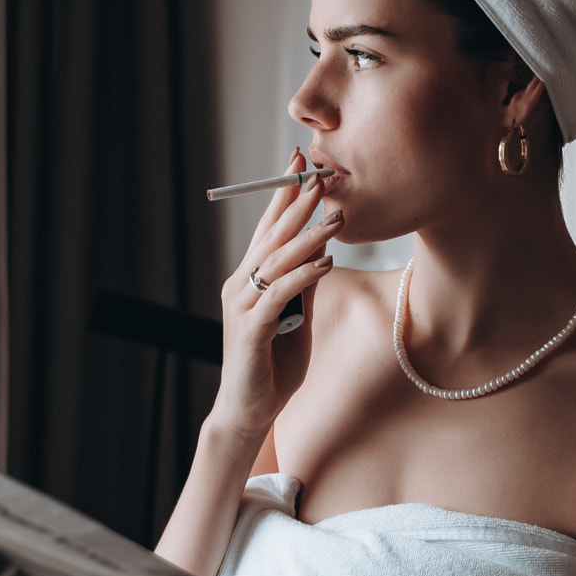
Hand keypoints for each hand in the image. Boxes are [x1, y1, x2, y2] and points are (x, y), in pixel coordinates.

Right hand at [212, 153, 341, 444]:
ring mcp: (243, 306)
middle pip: (270, 237)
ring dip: (307, 238)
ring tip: (335, 218)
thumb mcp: (297, 318)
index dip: (283, 197)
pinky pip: (279, 294)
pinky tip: (324, 263)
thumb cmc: (273, 366)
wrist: (250, 410)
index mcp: (249, 280)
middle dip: (296, 205)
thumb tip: (323, 251)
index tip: (300, 165)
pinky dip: (302, 276)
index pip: (266, 230)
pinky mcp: (250, 330)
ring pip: (276, 262)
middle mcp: (240, 286)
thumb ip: (304, 286)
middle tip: (319, 176)